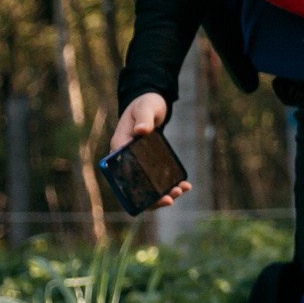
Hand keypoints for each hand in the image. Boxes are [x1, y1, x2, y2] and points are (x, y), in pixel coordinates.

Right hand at [107, 93, 192, 209]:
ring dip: (163, 193)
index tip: (150, 196)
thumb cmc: (144, 104)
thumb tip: (142, 131)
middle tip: (171, 198)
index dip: (133, 190)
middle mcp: (126, 159)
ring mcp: (138, 162)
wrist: (150, 104)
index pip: (121, 175)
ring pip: (147, 186)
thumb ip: (144, 118)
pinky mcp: (149, 162)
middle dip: (152, 197)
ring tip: (181, 190)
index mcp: (118, 148)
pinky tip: (185, 185)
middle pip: (134, 186)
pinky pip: (157, 178)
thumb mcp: (145, 108)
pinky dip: (170, 184)